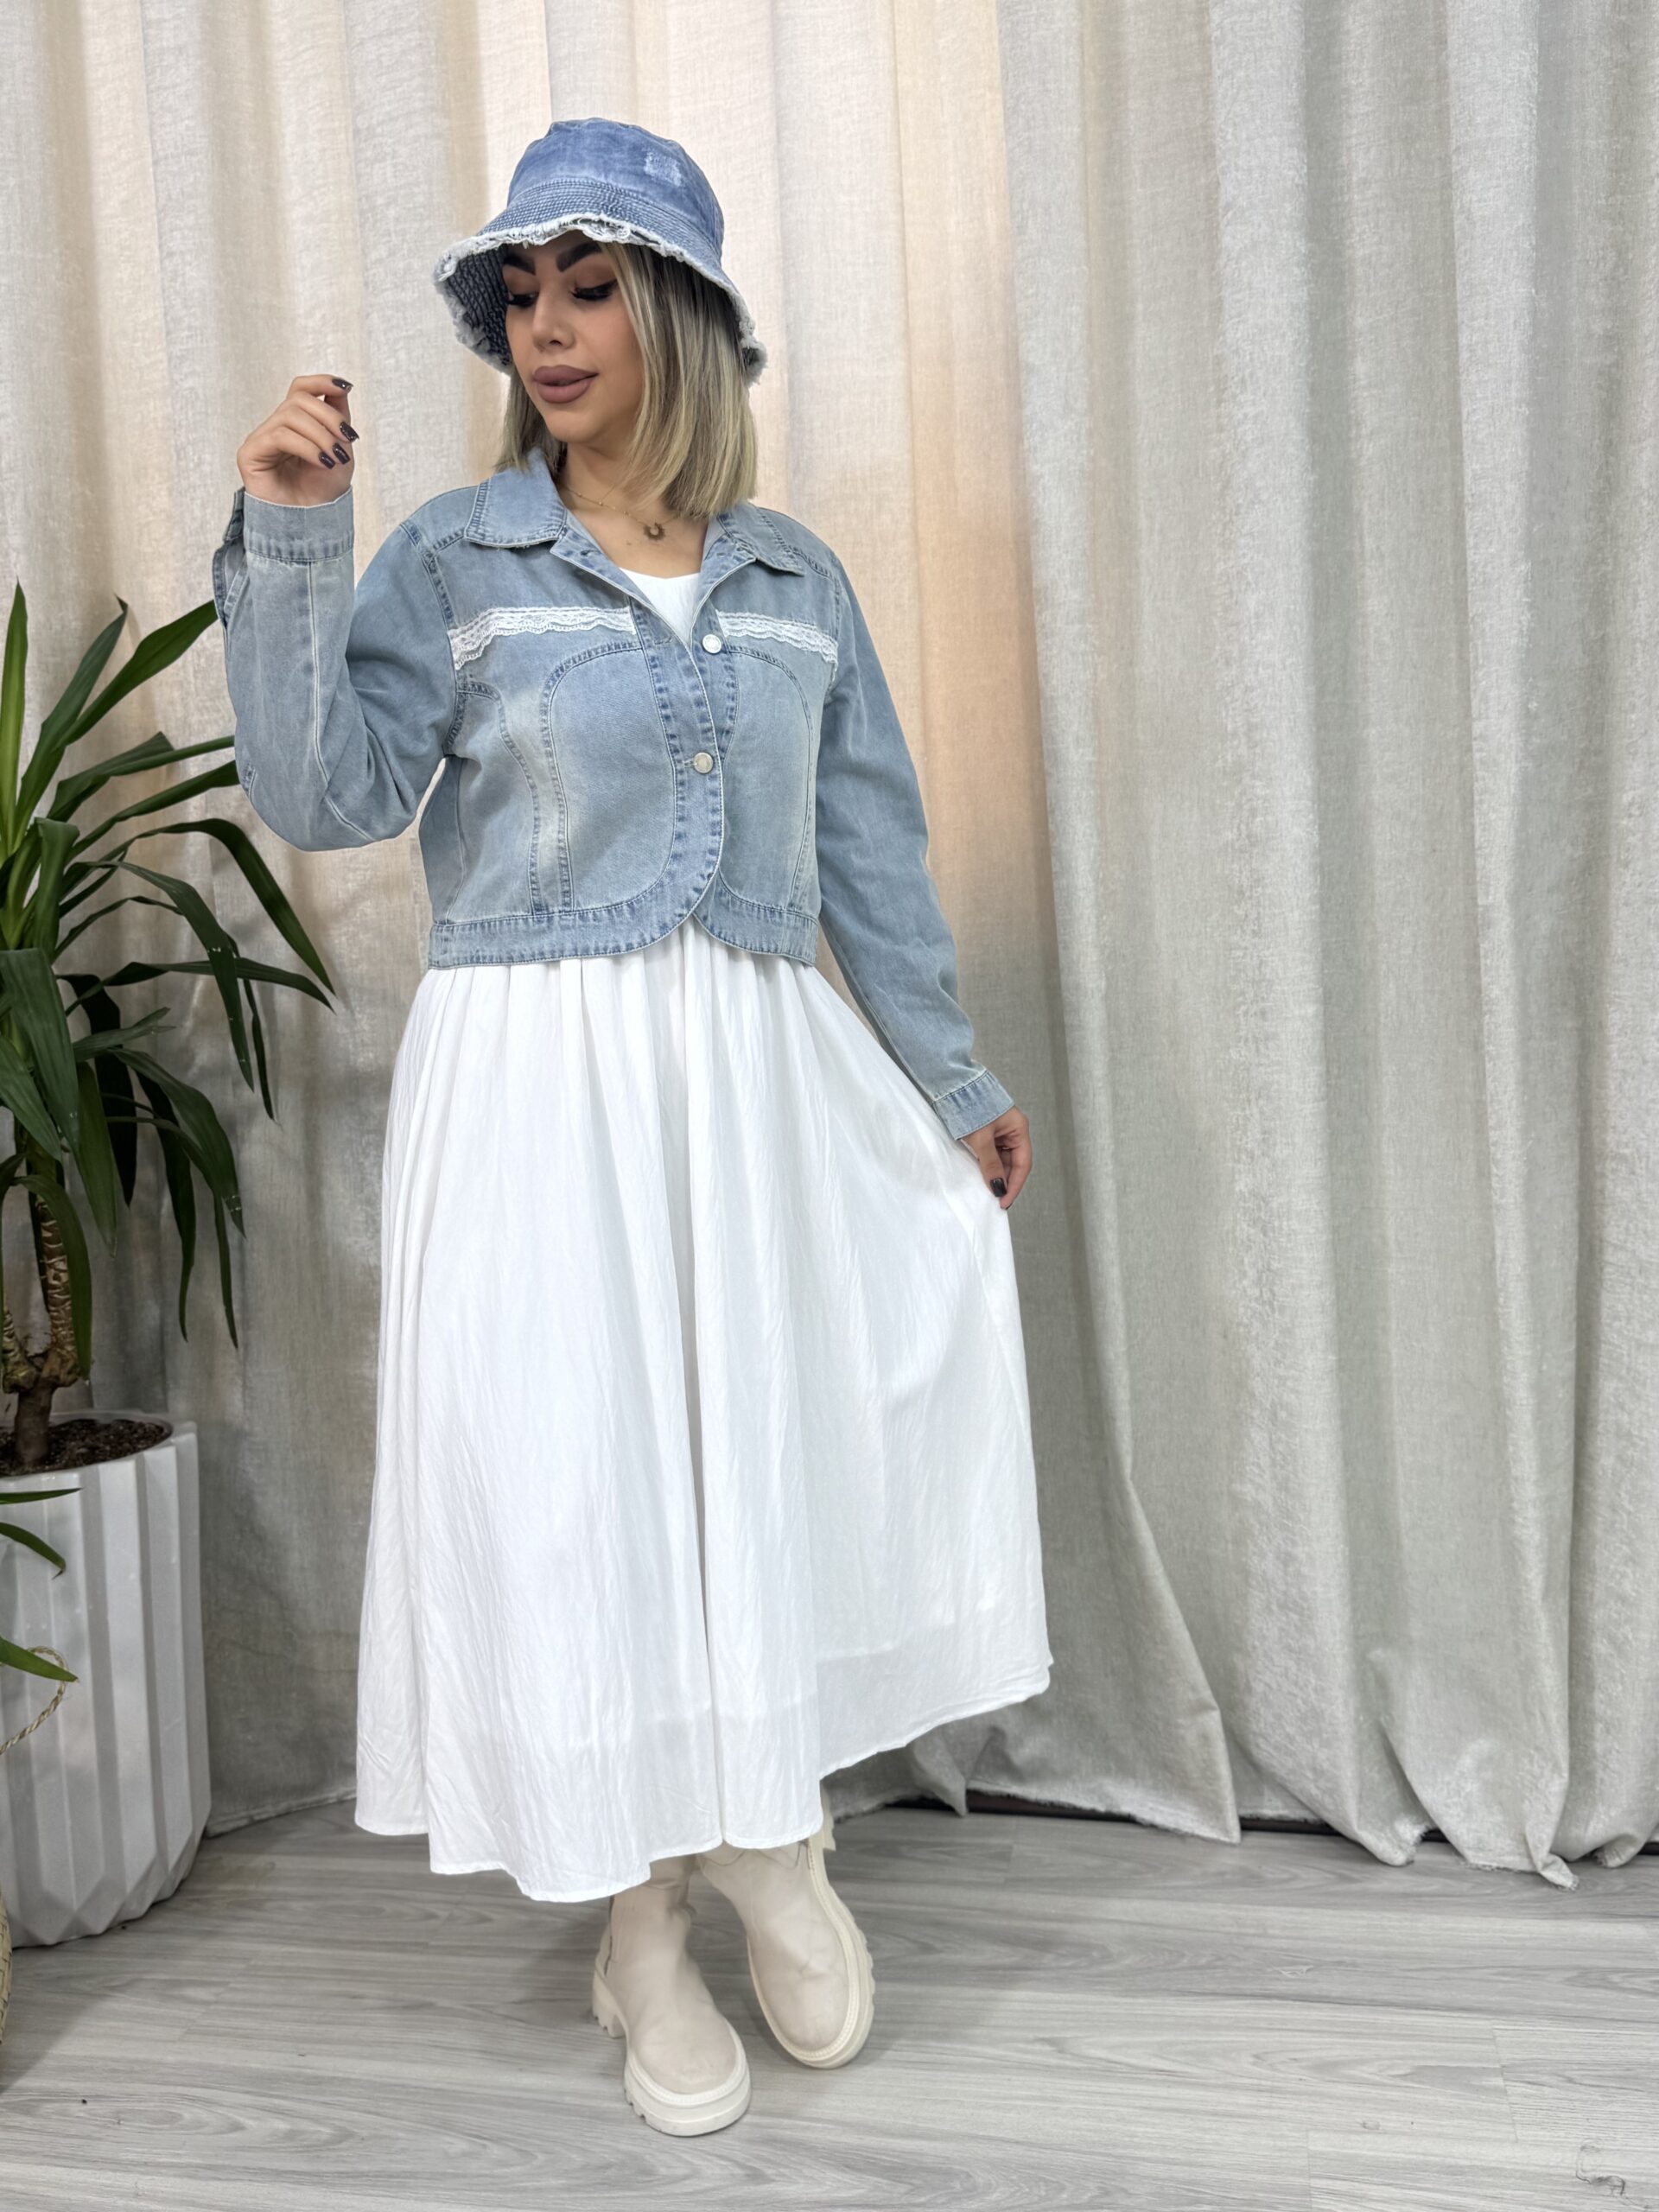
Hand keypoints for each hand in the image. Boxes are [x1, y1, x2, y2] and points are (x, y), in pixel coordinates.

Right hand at [235, 372, 358, 506]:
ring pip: (291, 416)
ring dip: (320, 435)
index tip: (346, 387)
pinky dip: (306, 446)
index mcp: (296, 423)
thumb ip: (338, 417)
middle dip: (329, 417)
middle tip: (348, 440)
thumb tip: (339, 387)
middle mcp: (276, 426)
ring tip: (334, 458)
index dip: (321, 381)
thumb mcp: (341, 449)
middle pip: (299, 400)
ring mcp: (261, 438)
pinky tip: (322, 462)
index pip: (301, 389)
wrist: (312, 524)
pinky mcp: (250, 453)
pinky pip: (279, 435)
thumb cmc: (323, 490)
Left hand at [958, 1105, 1029, 1208]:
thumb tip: (997, 1188)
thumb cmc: (969, 1105)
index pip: (1023, 1164)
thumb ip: (991, 1165)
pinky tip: (979, 1176)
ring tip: (984, 1191)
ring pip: (1000, 1159)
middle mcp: (1012, 1130)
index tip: (1004, 1202)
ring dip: (994, 1174)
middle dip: (1003, 1182)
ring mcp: (999, 1131)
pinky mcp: (985, 1131)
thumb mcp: (981, 1139)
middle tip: (993, 1200)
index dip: (1014, 1185)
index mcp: (1019, 1129)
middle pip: (1013, 1163)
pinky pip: (989, 1153)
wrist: (950, 1085)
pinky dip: (985, 1165)